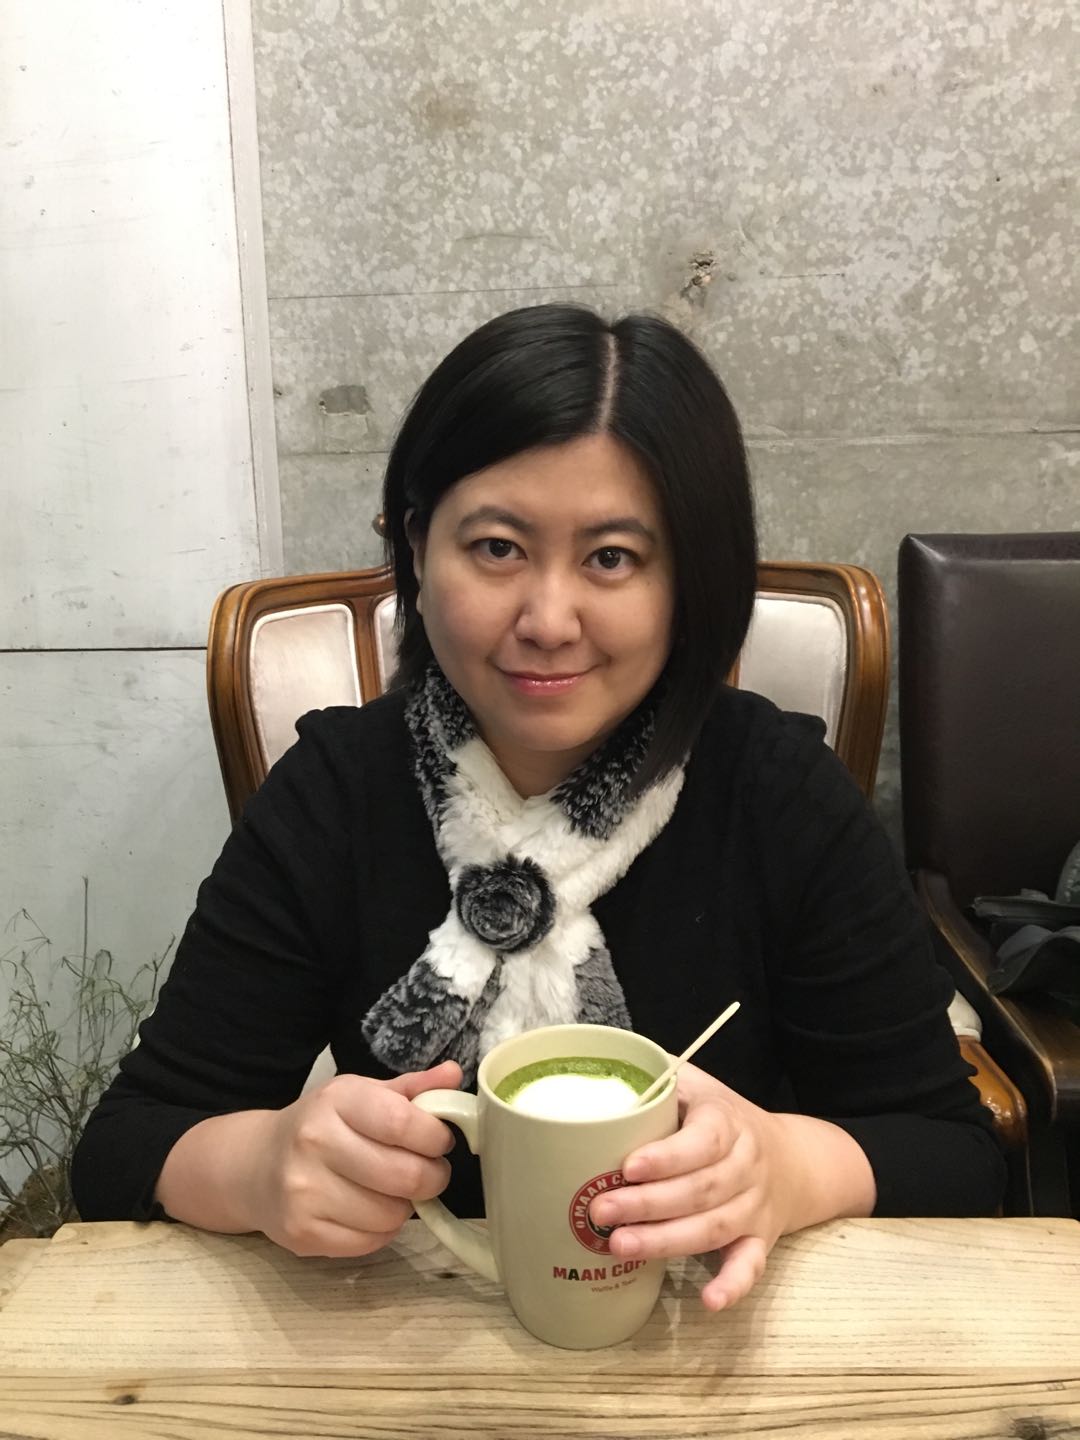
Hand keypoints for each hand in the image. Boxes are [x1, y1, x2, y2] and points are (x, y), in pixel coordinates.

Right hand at [244, 1061, 460, 1258]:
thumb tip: (454, 1074)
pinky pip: (371, 1242)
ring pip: (392, 1214)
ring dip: (405, 1206)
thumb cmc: (321, 1125)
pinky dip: (382, 1230)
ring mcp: (304, 1191)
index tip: (439, 1141)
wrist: (256, 1165)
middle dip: (431, 1176)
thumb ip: (410, 1089)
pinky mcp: (301, 1233)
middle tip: (427, 1171)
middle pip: (405, 1174)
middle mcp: (315, 1142)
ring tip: (392, 1190)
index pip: (403, 1122)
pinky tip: (369, 1210)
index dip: (436, 1137)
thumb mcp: (360, 1095)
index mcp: (336, 1100)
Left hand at [589, 1063, 792, 1311]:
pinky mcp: (761, 1240)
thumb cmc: (723, 1118)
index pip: (703, 1140)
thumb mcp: (697, 1085)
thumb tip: (600, 1068)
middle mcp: (746, 1165)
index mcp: (727, 1121)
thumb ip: (656, 1076)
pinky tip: (708, 1301)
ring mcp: (755, 1206)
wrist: (793, 1157)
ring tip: (620, 1246)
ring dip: (667, 1241)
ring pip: (714, 1227)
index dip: (666, 1157)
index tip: (627, 1167)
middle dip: (648, 1204)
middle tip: (600, 1212)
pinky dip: (733, 1285)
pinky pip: (751, 1266)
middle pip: (702, 1189)